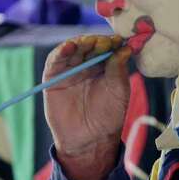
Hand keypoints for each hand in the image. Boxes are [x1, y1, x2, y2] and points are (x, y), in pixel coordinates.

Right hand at [42, 34, 131, 179]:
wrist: (89, 139)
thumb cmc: (108, 116)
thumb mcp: (118, 91)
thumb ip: (118, 69)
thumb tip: (124, 47)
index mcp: (105, 66)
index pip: (107, 46)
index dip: (111, 42)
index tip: (118, 41)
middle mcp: (87, 64)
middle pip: (90, 44)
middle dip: (96, 41)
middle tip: (104, 42)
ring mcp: (70, 69)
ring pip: (73, 48)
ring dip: (80, 42)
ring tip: (87, 42)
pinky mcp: (54, 75)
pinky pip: (56, 60)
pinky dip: (61, 51)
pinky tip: (69, 47)